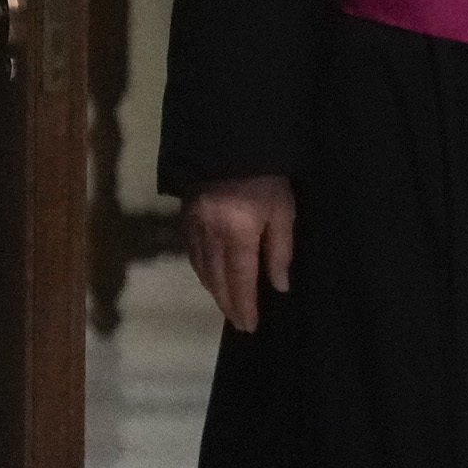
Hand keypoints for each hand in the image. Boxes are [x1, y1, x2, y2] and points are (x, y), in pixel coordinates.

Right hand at [183, 176, 296, 334]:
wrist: (230, 141)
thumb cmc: (266, 177)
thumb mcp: (282, 211)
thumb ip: (280, 250)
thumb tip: (279, 286)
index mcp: (237, 235)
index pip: (240, 281)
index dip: (244, 306)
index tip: (250, 325)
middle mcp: (210, 236)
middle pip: (217, 280)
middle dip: (229, 305)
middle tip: (240, 325)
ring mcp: (193, 227)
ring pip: (202, 270)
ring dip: (214, 291)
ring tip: (228, 306)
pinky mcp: (185, 218)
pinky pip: (192, 254)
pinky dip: (202, 272)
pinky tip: (210, 278)